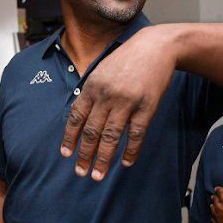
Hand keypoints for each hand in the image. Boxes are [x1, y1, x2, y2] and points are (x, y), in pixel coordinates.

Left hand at [60, 26, 175, 180]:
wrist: (156, 46)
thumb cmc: (127, 59)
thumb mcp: (102, 71)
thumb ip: (91, 93)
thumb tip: (79, 117)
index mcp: (92, 86)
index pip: (76, 117)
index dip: (70, 138)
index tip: (66, 155)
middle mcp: (106, 95)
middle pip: (92, 131)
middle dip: (85, 155)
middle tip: (81, 173)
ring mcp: (127, 101)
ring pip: (111, 136)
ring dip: (103, 159)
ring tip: (98, 175)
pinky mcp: (147, 106)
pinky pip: (136, 133)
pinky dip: (131, 150)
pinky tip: (126, 163)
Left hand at [210, 174, 222, 222]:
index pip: (218, 190)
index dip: (219, 189)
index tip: (218, 189)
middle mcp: (219, 206)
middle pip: (214, 199)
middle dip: (216, 197)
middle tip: (217, 197)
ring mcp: (218, 216)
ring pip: (212, 209)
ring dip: (214, 207)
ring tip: (215, 206)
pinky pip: (213, 221)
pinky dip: (214, 218)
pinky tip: (216, 218)